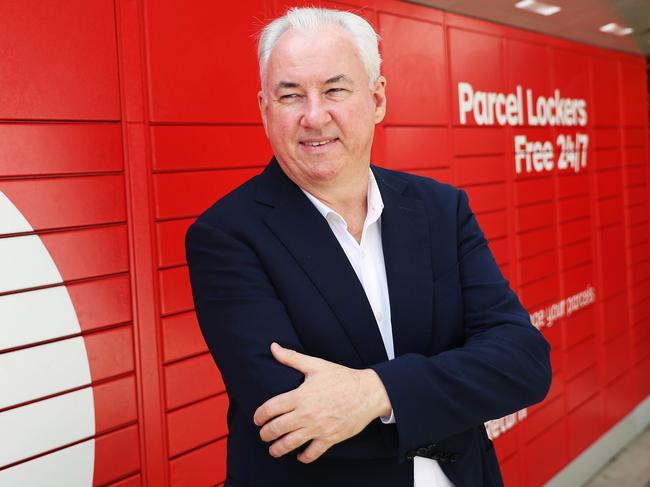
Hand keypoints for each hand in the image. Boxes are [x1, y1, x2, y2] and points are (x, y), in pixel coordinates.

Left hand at [253, 342, 390, 462]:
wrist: (367, 392)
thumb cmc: (341, 377)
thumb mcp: (316, 365)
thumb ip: (291, 358)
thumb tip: (273, 347)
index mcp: (301, 395)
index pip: (271, 409)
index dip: (259, 415)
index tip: (257, 419)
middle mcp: (306, 414)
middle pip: (276, 429)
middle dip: (265, 434)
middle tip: (263, 434)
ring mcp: (318, 428)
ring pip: (289, 444)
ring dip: (277, 449)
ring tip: (273, 449)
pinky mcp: (330, 438)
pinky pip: (312, 454)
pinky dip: (303, 457)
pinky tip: (299, 455)